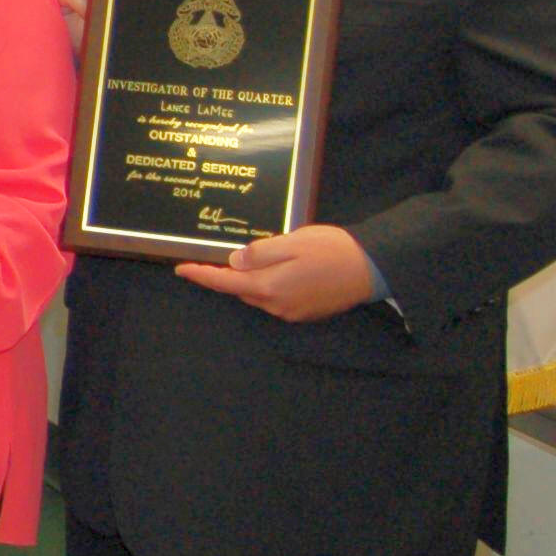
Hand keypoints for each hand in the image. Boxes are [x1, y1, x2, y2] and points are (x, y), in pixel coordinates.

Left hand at [173, 224, 375, 321]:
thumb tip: (234, 262)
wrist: (373, 268)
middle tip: (216, 257)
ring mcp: (292, 312)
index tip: (181, 269)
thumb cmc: (333, 250)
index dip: (201, 275)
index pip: (225, 283)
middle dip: (226, 276)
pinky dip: (269, 286)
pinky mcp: (306, 312)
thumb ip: (260, 253)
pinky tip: (277, 270)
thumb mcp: (292, 242)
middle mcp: (276, 306)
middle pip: (241, 290)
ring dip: (250, 281)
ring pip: (259, 295)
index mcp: (269, 287)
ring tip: (251, 260)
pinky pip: (276, 299)